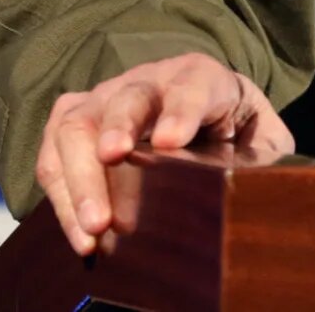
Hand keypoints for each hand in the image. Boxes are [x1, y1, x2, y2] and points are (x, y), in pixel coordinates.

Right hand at [33, 52, 295, 252]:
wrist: (203, 116)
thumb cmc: (236, 132)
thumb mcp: (261, 141)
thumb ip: (258, 159)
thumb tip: (244, 191)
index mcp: (202, 77)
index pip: (193, 85)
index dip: (181, 111)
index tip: (171, 143)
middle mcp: (148, 80)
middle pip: (126, 99)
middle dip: (117, 136)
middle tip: (115, 177)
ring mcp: (106, 99)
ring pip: (77, 124)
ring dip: (80, 179)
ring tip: (94, 229)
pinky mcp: (75, 124)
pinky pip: (53, 155)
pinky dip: (62, 198)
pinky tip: (82, 236)